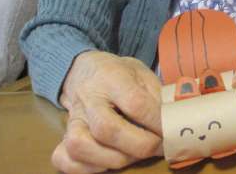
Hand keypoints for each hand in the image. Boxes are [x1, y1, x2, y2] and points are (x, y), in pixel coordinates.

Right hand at [52, 51, 162, 173]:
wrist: (83, 71)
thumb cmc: (118, 74)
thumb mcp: (141, 72)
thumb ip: (156, 94)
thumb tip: (174, 120)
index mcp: (111, 76)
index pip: (135, 103)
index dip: (156, 121)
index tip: (171, 129)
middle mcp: (88, 98)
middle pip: (108, 129)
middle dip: (140, 144)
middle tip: (158, 146)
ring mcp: (72, 120)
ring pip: (82, 146)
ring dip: (115, 158)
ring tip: (135, 154)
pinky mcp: (61, 137)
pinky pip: (66, 160)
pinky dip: (88, 168)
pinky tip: (108, 161)